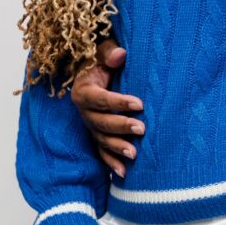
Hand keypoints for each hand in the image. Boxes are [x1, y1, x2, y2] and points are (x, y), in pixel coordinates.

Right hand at [70, 39, 144, 178]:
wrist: (95, 72)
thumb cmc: (102, 61)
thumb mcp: (103, 51)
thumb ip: (109, 52)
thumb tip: (120, 54)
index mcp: (84, 91)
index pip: (100, 99)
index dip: (118, 102)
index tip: (139, 104)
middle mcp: (84, 111)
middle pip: (101, 123)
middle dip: (121, 127)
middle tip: (142, 129)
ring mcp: (90, 126)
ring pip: (102, 140)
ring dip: (117, 148)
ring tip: (134, 155)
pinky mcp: (96, 136)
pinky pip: (102, 152)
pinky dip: (111, 163)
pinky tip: (123, 173)